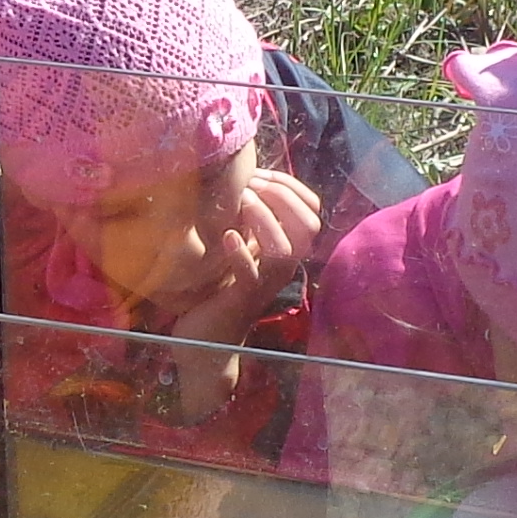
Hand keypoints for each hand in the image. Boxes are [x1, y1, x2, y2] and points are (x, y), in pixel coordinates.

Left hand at [161, 163, 325, 349]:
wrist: (205, 343)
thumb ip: (249, 222)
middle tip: (251, 185)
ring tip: (244, 203)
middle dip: (283, 197)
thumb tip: (245, 178)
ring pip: (286, 251)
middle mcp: (282, 268)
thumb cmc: (217, 290)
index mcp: (285, 251)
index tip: (260, 174)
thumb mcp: (238, 249)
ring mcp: (263, 285)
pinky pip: (250, 276)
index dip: (291, 186)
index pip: (311, 211)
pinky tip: (228, 237)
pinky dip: (241, 254)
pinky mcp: (240, 301)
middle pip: (308, 227)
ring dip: (267, 220)